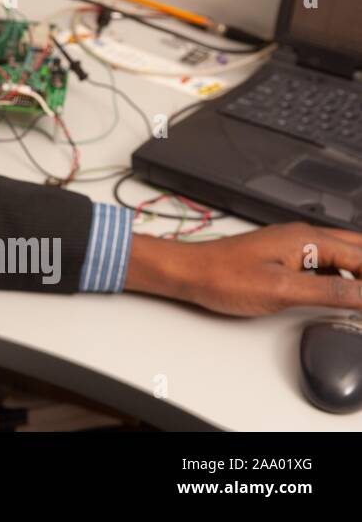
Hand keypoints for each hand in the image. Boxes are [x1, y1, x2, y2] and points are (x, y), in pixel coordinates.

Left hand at [125, 223, 361, 315]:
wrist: (189, 272)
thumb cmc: (223, 277)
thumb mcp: (282, 290)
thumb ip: (329, 292)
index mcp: (307, 239)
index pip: (361, 256)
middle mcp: (302, 237)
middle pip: (356, 248)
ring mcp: (292, 245)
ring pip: (342, 254)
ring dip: (357, 272)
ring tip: (359, 296)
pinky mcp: (283, 257)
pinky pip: (323, 262)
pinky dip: (340, 276)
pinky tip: (342, 293)